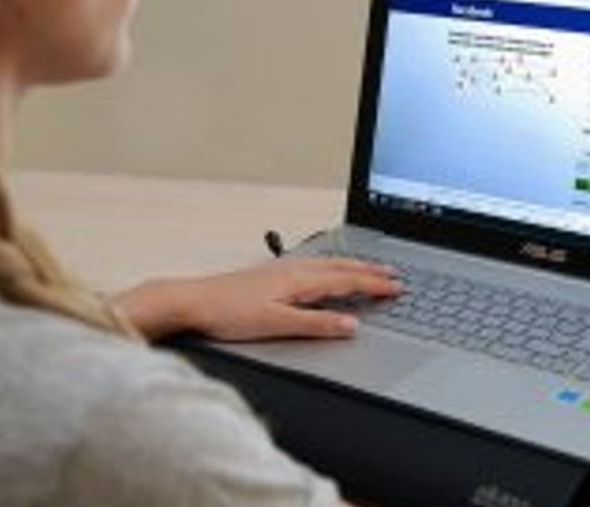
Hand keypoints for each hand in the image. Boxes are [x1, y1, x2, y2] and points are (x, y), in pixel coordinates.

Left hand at [114, 257, 401, 341]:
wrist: (191, 301)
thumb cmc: (228, 312)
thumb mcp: (277, 324)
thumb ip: (316, 324)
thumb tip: (349, 326)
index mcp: (300, 279)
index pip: (347, 281)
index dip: (375, 285)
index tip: (398, 287)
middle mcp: (294, 269)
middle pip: (342, 268)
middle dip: (371, 271)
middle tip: (395, 274)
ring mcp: (283, 269)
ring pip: (329, 264)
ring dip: (354, 266)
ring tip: (371, 269)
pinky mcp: (272, 275)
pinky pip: (315, 265)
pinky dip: (334, 267)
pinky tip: (329, 271)